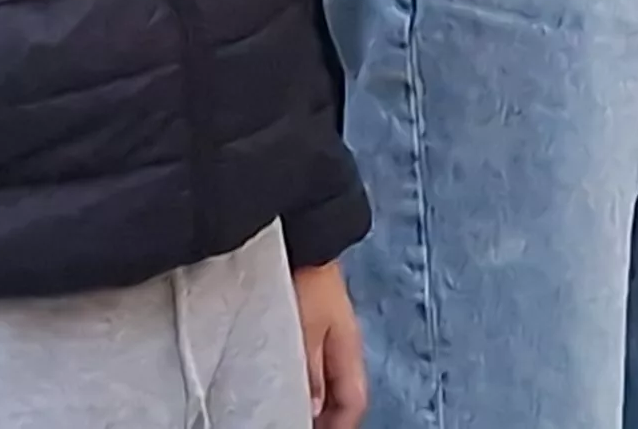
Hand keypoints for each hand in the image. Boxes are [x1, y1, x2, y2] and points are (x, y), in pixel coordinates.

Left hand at [297, 259, 367, 428]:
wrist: (304, 228)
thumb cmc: (305, 272)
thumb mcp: (304, 324)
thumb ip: (309, 367)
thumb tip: (313, 407)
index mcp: (349, 347)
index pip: (354, 400)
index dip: (339, 426)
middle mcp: (343, 341)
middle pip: (341, 392)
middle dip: (325, 415)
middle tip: (298, 424)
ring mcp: (328, 328)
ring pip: (327, 376)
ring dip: (313, 395)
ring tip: (287, 407)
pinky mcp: (312, 315)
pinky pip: (314, 357)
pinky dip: (305, 374)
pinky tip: (284, 375)